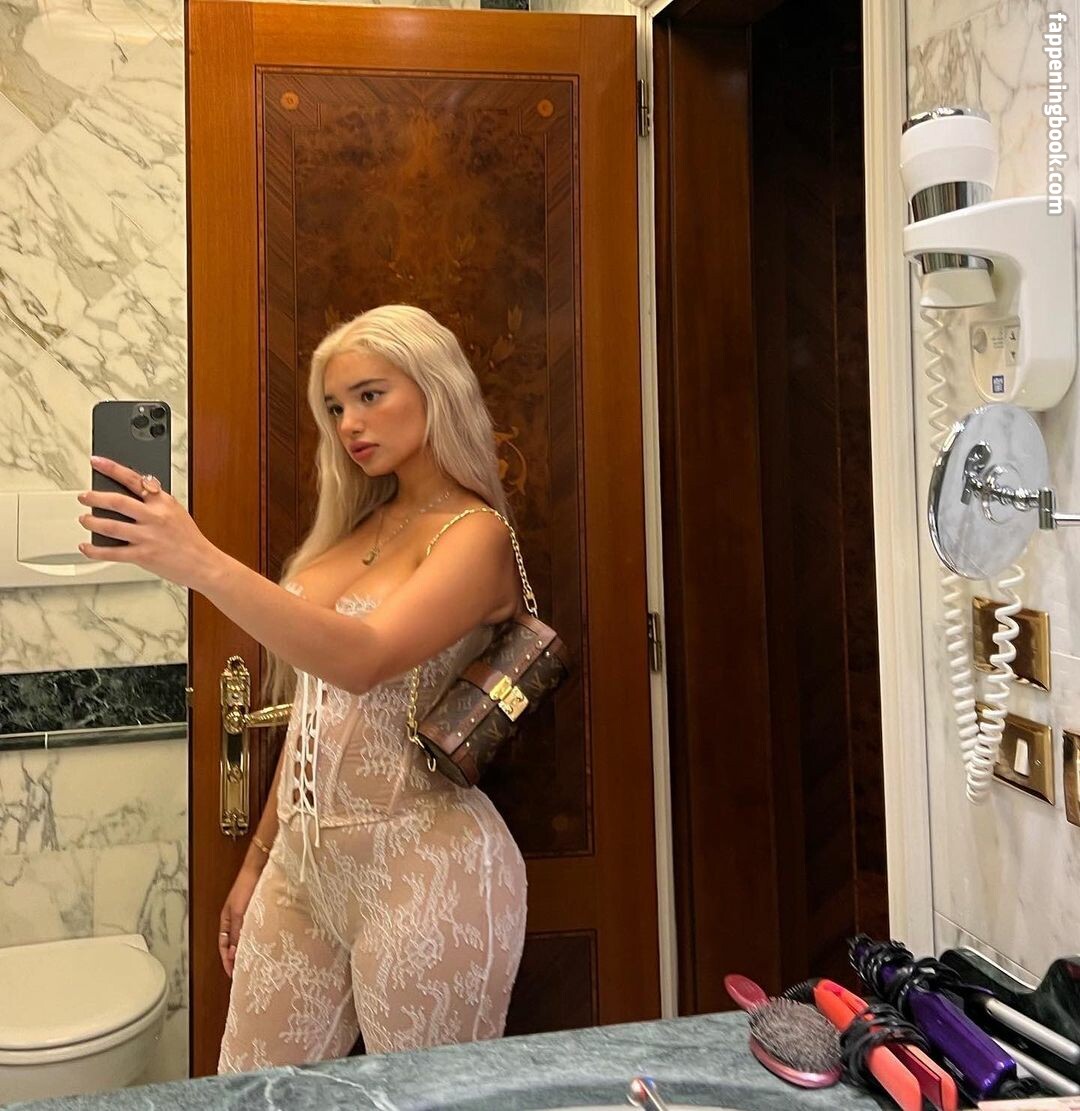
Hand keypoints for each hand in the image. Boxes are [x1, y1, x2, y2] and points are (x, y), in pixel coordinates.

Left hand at [77, 456, 223, 590]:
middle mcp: (154, 517)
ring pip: (110, 526)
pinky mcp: (143, 556)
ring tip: (84, 519)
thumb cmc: (189, 539)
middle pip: (116, 501)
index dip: (112, 468)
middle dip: (94, 497)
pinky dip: (95, 550)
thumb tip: (132, 490)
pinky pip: (112, 553)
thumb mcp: (176, 511)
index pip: (134, 479)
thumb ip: (155, 500)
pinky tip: (87, 547)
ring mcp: (147, 537)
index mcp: (163, 502)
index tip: (97, 461)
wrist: (203, 563)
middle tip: (84, 496)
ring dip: (92, 522)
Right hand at [219, 862, 261, 978]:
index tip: (233, 974)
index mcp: (226, 920)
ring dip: (250, 948)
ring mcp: (248, 915)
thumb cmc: (246, 886)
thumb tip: (233, 954)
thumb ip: (237, 933)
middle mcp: (236, 920)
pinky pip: (257, 929)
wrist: (260, 867)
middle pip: (234, 943)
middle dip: (238, 958)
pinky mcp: (259, 911)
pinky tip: (266, 944)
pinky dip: (259, 938)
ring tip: (257, 962)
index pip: (223, 946)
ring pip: (246, 937)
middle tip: (246, 972)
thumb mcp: (239, 913)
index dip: (227, 961)